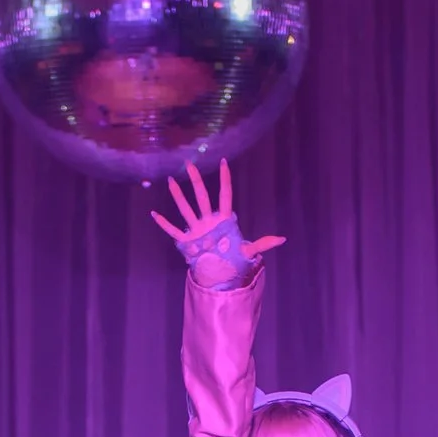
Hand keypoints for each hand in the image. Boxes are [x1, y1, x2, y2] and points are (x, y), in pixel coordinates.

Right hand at [150, 160, 283, 289]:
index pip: (225, 195)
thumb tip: (283, 239)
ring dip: (178, 196)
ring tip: (171, 180)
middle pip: (202, 196)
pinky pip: (173, 230)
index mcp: (223, 219)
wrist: (220, 274)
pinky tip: (154, 214)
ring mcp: (196, 229)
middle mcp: (208, 220)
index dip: (225, 179)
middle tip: (189, 164)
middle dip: (196, 180)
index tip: (224, 162)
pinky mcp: (186, 241)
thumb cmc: (234, 259)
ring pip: (185, 209)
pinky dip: (163, 223)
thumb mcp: (249, 251)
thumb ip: (263, 243)